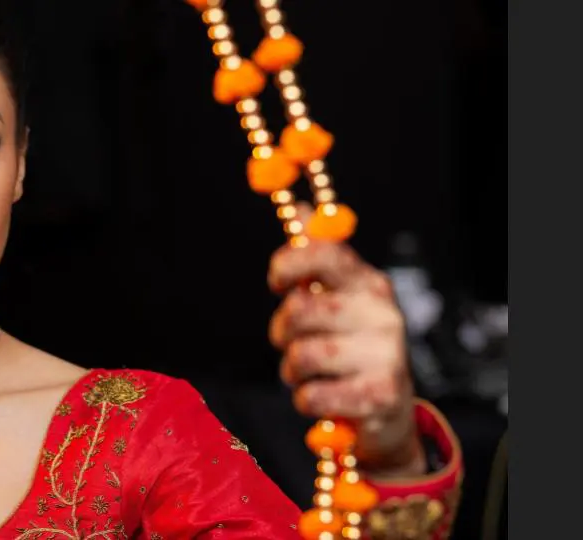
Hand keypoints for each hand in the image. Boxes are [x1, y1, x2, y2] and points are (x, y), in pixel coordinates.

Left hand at [268, 205, 425, 477]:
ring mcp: (386, 354)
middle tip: (289, 343)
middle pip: (301, 310)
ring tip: (308, 375)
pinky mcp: (380, 395)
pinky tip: (321, 400)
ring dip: (292, 371)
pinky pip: (313, 396)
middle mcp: (382, 313)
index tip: (276, 282)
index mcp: (368, 283)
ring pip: (303, 355)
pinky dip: (306, 401)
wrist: (387, 412)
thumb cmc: (348, 347)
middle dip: (282, 331)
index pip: (326, 253)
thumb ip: (316, 259)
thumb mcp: (336, 300)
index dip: (289, 263)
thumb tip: (300, 207)